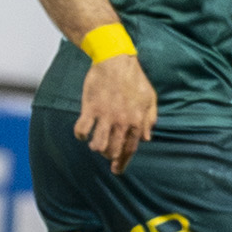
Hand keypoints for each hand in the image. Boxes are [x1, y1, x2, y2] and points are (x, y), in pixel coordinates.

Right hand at [75, 54, 157, 174]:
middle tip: (107, 156)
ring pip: (97, 145)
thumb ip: (149, 120)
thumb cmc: (135, 79)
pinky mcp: (90, 108)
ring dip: (96, 147)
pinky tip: (82, 133)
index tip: (117, 170)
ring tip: (96, 145)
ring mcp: (105, 116)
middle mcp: (121, 122)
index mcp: (137, 121)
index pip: (130, 149)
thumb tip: (146, 139)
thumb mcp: (150, 99)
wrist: (116, 61)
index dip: (123, 162)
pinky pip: (82, 129)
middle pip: (113, 150)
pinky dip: (81, 135)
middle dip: (110, 157)